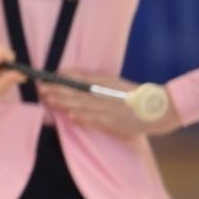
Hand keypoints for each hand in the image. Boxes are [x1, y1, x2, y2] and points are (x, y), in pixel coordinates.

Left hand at [42, 74, 180, 137]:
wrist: (157, 109)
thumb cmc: (131, 95)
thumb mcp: (113, 83)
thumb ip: (93, 80)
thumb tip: (68, 76)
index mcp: (106, 81)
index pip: (81, 76)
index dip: (63, 77)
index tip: (47, 77)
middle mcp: (106, 93)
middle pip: (77, 90)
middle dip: (58, 90)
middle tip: (41, 88)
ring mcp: (109, 108)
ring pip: (82, 104)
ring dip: (64, 103)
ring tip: (49, 100)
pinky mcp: (113, 122)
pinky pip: (95, 120)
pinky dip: (82, 118)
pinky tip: (70, 116)